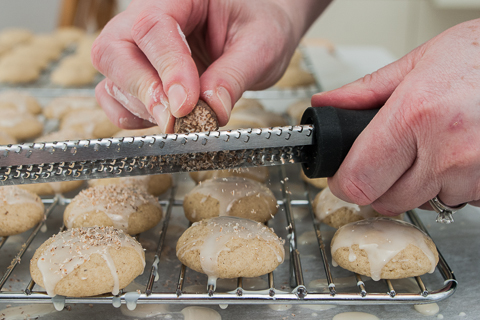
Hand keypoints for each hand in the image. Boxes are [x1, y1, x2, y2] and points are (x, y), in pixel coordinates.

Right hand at [92, 0, 326, 131]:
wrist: (256, 31)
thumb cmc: (258, 25)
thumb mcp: (260, 46)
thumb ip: (234, 75)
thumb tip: (212, 110)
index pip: (154, 26)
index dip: (167, 68)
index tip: (186, 105)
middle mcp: (148, 17)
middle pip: (115, 49)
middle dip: (144, 90)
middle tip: (176, 119)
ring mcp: (137, 47)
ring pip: (113, 78)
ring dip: (143, 107)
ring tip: (183, 120)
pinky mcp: (138, 74)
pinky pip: (114, 97)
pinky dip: (133, 116)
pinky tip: (167, 119)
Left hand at [311, 19, 479, 214]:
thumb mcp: (419, 62)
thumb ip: (365, 91)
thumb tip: (328, 103)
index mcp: (416, 115)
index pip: (358, 181)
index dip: (345, 181)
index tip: (345, 176)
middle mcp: (447, 151)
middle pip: (385, 200)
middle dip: (379, 183)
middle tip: (390, 156)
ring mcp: (475, 174)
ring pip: (421, 202)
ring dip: (418, 183)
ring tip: (433, 145)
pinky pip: (456, 201)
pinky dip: (449, 185)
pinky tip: (457, 155)